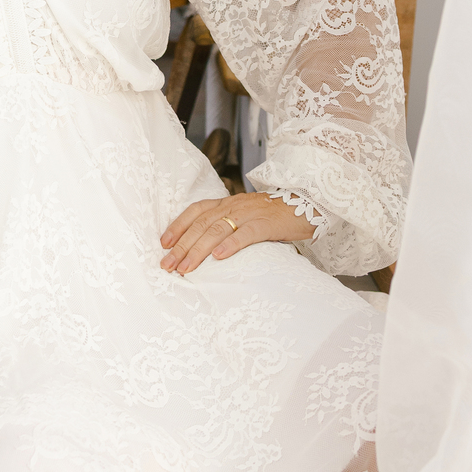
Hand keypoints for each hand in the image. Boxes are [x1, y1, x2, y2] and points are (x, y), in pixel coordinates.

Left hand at [159, 192, 312, 274]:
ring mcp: (250, 214)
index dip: (178, 225)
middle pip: (201, 224)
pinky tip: (219, 257)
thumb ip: (229, 226)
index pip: (196, 211)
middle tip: (167, 265)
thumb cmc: (275, 215)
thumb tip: (208, 248)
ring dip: (199, 250)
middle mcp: (234, 206)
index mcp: (228, 203)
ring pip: (218, 230)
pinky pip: (246, 233)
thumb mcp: (247, 216)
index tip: (163, 243)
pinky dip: (231, 244)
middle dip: (182, 246)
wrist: (309, 203)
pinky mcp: (267, 224)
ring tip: (186, 268)